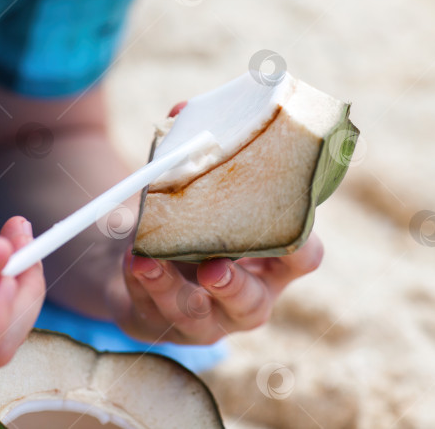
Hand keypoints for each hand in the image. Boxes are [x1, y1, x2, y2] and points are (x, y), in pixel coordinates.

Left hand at [105, 102, 324, 344]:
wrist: (141, 254)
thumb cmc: (190, 217)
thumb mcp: (198, 187)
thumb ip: (196, 149)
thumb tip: (182, 110)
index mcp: (268, 263)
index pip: (302, 258)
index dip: (301, 246)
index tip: (288, 226)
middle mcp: (243, 297)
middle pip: (252, 305)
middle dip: (234, 289)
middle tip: (214, 269)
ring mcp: (202, 319)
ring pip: (195, 317)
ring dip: (172, 289)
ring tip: (148, 261)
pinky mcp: (159, 324)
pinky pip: (150, 312)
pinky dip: (140, 283)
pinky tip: (132, 260)